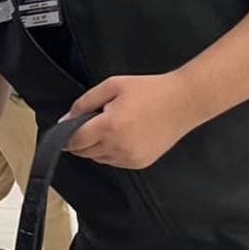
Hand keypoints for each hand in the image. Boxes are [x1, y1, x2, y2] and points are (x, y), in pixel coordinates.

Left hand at [64, 73, 194, 168]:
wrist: (183, 102)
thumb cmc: (150, 90)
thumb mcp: (112, 86)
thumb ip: (84, 103)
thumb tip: (65, 120)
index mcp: (109, 126)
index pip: (74, 141)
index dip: (66, 135)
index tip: (66, 128)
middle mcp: (118, 147)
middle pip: (83, 152)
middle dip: (81, 138)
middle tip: (94, 120)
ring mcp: (129, 158)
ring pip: (97, 158)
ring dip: (96, 146)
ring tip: (113, 125)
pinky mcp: (139, 163)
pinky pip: (113, 161)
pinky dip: (111, 151)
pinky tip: (124, 134)